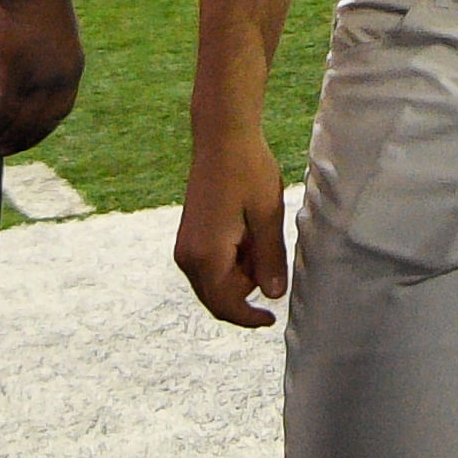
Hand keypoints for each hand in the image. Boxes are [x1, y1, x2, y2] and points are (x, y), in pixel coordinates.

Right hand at [0, 0, 83, 153]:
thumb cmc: (40, 9)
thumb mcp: (50, 40)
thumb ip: (42, 65)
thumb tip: (21, 84)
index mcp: (72, 72)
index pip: (59, 113)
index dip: (42, 130)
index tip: (27, 140)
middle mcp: (59, 80)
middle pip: (39, 123)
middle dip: (21, 140)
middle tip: (3, 150)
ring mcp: (37, 78)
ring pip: (20, 121)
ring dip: (4, 138)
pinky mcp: (14, 73)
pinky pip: (4, 111)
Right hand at [173, 113, 292, 327]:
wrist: (222, 138)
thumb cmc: (248, 171)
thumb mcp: (268, 215)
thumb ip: (270, 258)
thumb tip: (274, 295)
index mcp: (206, 256)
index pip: (226, 305)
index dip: (250, 318)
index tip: (272, 320)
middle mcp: (187, 257)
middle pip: (218, 298)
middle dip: (247, 291)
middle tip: (270, 254)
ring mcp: (184, 247)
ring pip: (214, 282)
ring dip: (240, 273)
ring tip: (259, 235)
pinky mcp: (188, 237)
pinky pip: (209, 265)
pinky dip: (231, 261)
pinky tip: (247, 233)